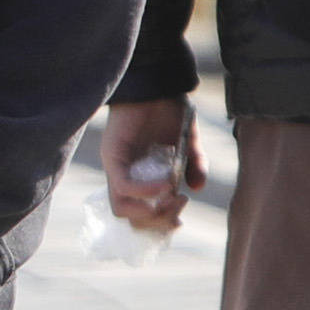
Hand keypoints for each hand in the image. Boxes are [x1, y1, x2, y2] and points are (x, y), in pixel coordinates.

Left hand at [101, 98, 203, 230]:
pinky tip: (166, 184)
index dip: (158, 224)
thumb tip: (196, 188)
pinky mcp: (113, 154)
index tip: (179, 221)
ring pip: (121, 208)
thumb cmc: (169, 112)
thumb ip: (194, 166)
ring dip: (152, 211)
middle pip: (130, 218)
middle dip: (159, 222)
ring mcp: (115, 166)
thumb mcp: (187, 145)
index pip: (139, 215)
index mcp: (139, 177)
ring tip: (174, 197)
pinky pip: (122, 185)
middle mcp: (123, 176)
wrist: (159, 85)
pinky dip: (145, 191)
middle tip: (180, 205)